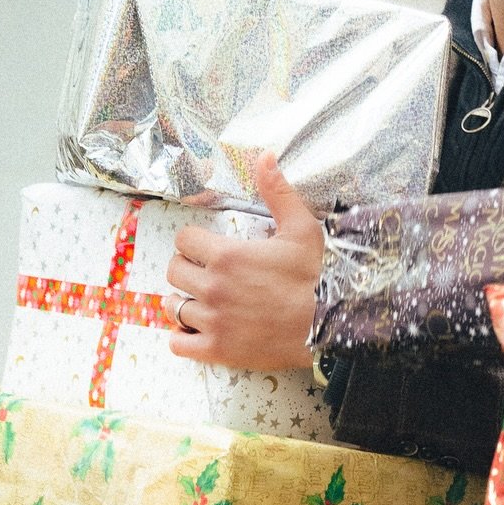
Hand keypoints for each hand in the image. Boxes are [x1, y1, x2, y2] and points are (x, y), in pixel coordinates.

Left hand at [166, 154, 323, 369]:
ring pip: (173, 306)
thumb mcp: (302, 229)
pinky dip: (183, 337)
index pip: (183, 241)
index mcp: (226, 255)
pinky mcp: (218, 349)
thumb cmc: (316, 278)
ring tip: (200, 302)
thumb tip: (265, 155)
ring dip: (183, 302)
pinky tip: (197, 331)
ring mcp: (213, 320)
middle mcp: (212, 287)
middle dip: (187, 270)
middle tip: (206, 275)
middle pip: (174, 271)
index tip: (208, 250)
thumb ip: (278, 192)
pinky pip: (179, 343)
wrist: (330, 326)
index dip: (194, 243)